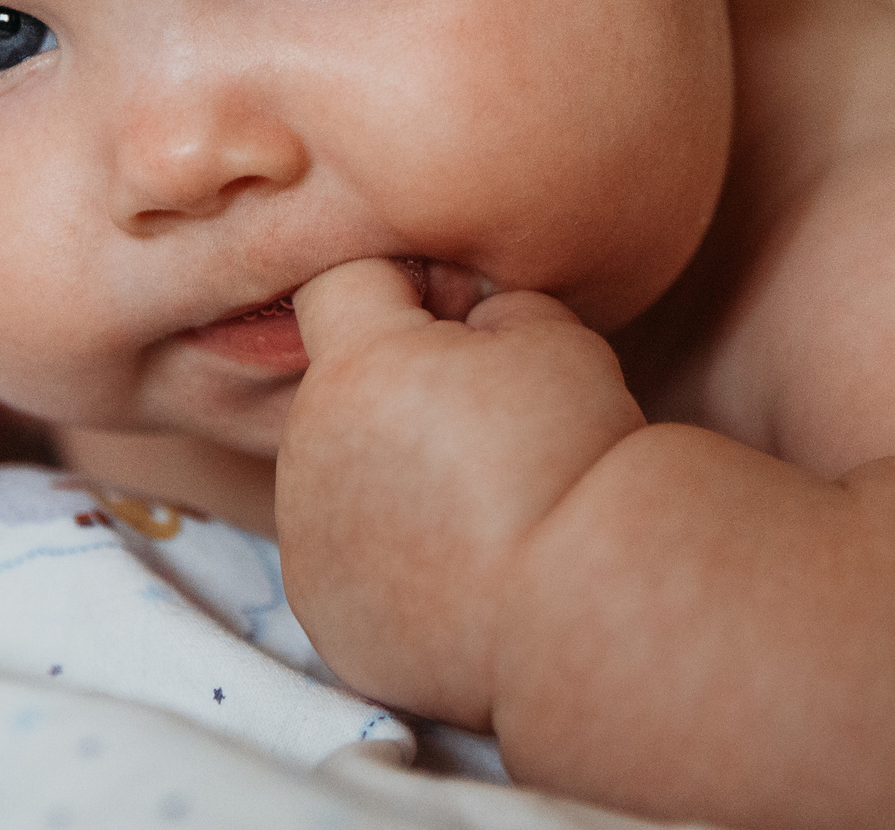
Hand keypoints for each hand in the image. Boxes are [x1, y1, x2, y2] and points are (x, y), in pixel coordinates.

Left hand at [275, 259, 642, 728]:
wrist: (587, 602)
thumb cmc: (576, 456)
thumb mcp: (551, 335)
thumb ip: (485, 311)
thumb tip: (464, 328)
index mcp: (354, 369)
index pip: (338, 283)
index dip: (404, 288)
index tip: (462, 321)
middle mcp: (308, 451)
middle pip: (338, 388)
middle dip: (396, 390)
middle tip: (484, 429)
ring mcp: (308, 541)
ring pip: (338, 474)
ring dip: (388, 473)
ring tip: (477, 505)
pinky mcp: (325, 611)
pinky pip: (345, 555)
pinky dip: (390, 555)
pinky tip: (458, 566)